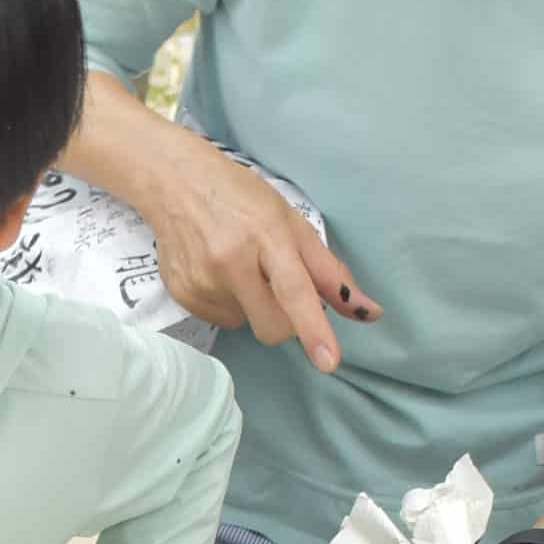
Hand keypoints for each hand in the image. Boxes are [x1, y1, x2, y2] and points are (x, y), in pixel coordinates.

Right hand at [153, 137, 379, 371]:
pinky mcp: (181, 294)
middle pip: (271, 325)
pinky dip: (229, 303)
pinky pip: (222, 320)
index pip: (294, 289)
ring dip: (253, 305)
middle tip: (278, 289)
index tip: (328, 361)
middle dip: (286, 322)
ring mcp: (201, 280)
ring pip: (247, 324)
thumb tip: (368, 312)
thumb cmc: (241, 198)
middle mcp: (230, 260)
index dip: (313, 327)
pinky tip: (217, 273)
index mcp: (265, 235)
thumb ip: (329, 272)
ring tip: (238, 266)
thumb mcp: (291, 223)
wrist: (174, 182)